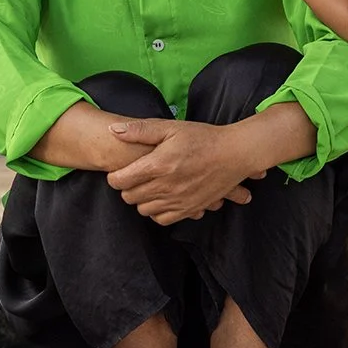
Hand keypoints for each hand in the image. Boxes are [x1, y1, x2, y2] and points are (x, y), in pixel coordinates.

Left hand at [105, 119, 268, 225]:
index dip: (115, 176)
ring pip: (144, 210)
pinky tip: (162, 199)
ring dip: (142, 200)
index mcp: (158, 164)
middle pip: (129, 197)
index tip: (120, 171)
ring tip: (149, 187)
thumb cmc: (202, 137)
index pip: (120, 180)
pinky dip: (158, 212)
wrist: (234, 153)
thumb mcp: (171, 127)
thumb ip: (140, 130)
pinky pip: (162, 220)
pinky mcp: (190, 209)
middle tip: (134, 178)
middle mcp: (166, 186)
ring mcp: (178, 200)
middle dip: (127, 188)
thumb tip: (113, 130)